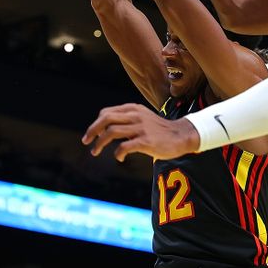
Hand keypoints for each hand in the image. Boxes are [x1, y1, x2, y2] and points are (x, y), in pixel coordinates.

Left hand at [82, 103, 199, 161]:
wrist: (181, 136)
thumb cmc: (159, 130)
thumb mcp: (142, 118)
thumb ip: (127, 120)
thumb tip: (105, 129)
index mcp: (133, 109)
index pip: (106, 112)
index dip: (96, 123)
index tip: (92, 134)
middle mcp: (135, 115)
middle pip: (106, 119)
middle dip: (92, 131)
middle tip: (86, 141)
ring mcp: (141, 128)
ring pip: (111, 132)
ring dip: (100, 143)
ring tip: (96, 152)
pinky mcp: (146, 141)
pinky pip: (124, 146)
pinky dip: (117, 153)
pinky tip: (119, 158)